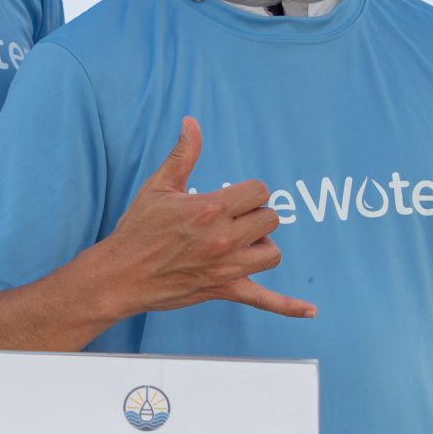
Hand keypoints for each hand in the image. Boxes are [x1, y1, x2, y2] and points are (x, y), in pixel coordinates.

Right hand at [100, 117, 315, 318]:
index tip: (233, 198)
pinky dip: (289, 307)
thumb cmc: (137, 229)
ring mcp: (226, 267)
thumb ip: (182, 153)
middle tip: (232, 219)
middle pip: (269, 219)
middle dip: (255, 215)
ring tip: (241, 243)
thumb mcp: (158, 186)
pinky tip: (311, 311)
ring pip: (271, 253)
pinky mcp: (224, 290)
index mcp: (210, 209)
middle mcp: (223, 238)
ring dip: (261, 246)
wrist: (121, 274)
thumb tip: (191, 122)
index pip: (258, 191)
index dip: (249, 192)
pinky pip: (265, 300)